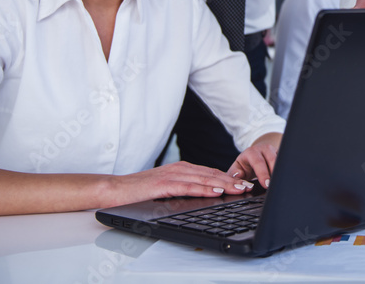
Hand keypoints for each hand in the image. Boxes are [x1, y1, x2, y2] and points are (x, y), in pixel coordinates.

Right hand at [119, 161, 250, 203]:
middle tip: (249, 186)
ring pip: (203, 178)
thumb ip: (184, 188)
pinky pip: (188, 186)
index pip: (211, 173)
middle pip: (211, 174)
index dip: (229, 178)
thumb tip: (205, 195)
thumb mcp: (166, 188)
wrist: (115, 189)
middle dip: (232, 180)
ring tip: (239, 189)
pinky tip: (215, 191)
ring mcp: (171, 175)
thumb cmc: (140, 191)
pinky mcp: (163, 184)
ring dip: (224, 184)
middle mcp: (179, 169)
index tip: (245, 184)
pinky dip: (204, 188)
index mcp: (181, 169)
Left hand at [228, 132, 281, 188]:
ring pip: (281, 160)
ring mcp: (275, 151)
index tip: (266, 184)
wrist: (255, 155)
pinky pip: (286, 162)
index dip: (262, 173)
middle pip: (273, 159)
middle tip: (274, 187)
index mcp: (251, 152)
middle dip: (274, 174)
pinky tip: (284, 180)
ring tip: (280, 184)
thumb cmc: (245, 165)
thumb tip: (238, 179)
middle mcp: (264, 149)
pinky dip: (285, 172)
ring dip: (281, 173)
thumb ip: (233, 176)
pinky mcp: (282, 155)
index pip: (258, 162)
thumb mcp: (236, 169)